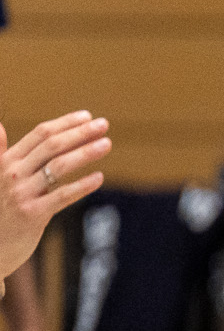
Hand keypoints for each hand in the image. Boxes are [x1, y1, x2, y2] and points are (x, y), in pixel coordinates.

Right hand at [0, 113, 111, 277]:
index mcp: (6, 161)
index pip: (39, 134)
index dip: (65, 123)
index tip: (87, 116)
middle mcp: (12, 173)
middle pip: (52, 146)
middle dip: (80, 133)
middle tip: (104, 124)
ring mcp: (22, 193)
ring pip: (58, 167)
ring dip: (85, 153)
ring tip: (107, 144)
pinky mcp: (33, 214)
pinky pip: (62, 196)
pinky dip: (82, 186)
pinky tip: (99, 178)